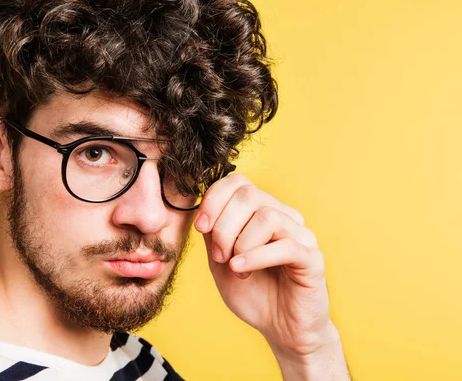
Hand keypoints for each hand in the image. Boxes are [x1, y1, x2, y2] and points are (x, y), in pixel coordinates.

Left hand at [194, 173, 333, 356]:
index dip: (214, 199)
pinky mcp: (312, 258)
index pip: (238, 182)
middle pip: (248, 195)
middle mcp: (284, 217)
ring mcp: (301, 235)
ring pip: (266, 216)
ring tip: (236, 268)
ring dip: (241, 243)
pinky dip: (256, 256)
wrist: (281, 330)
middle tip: (219, 256)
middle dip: (223, 225)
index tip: (200, 227)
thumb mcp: (220, 261)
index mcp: (262, 211)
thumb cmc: (253, 294)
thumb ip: (213, 233)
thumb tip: (202, 209)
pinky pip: (285, 245)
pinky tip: (242, 271)